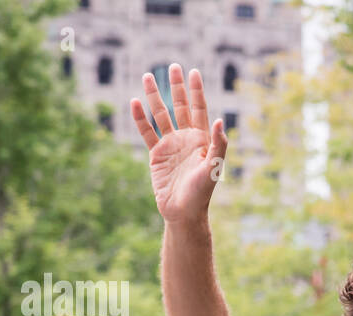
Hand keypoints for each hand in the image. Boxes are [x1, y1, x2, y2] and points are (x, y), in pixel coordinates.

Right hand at [130, 64, 228, 224]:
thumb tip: (219, 120)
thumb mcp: (214, 167)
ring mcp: (170, 145)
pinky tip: (134, 102)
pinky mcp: (156, 154)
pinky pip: (146, 132)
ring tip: (147, 76)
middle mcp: (186, 139)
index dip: (197, 91)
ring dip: (155, 96)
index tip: (194, 72)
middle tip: (174, 67)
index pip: (200, 109)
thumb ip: (218, 144)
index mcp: (202, 140)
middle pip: (181, 107)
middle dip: (177, 87)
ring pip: (161, 115)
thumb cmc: (202, 192)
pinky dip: (140, 118)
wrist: (184, 212)